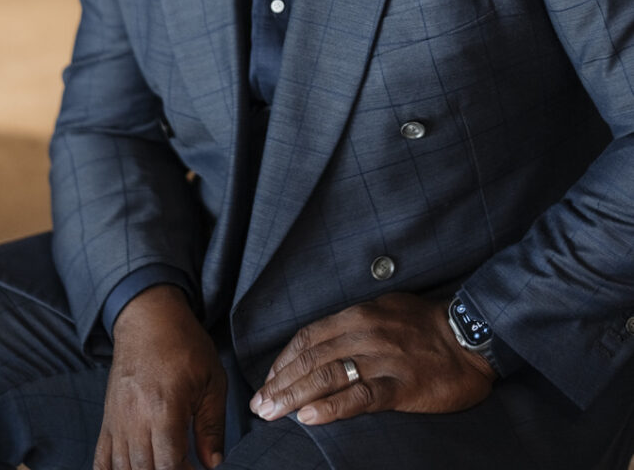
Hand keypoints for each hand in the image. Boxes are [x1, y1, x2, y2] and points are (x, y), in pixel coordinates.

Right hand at [93, 284, 226, 469]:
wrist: (149, 319)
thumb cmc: (184, 345)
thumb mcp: (212, 380)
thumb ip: (212, 425)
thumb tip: (213, 463)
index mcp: (165, 408)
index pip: (169, 464)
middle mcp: (136, 419)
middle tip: (184, 467)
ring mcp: (118, 421)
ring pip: (123, 468)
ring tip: (162, 466)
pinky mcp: (108, 420)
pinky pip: (101, 460)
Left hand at [250, 292, 495, 425]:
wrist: (470, 336)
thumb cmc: (426, 323)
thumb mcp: (385, 308)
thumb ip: (353, 323)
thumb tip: (322, 342)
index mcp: (358, 314)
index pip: (309, 337)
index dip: (284, 360)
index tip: (268, 380)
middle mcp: (365, 333)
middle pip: (311, 358)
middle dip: (280, 383)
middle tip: (258, 405)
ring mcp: (382, 359)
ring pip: (327, 377)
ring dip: (294, 397)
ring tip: (272, 414)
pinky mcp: (401, 386)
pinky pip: (360, 397)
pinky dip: (331, 408)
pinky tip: (310, 418)